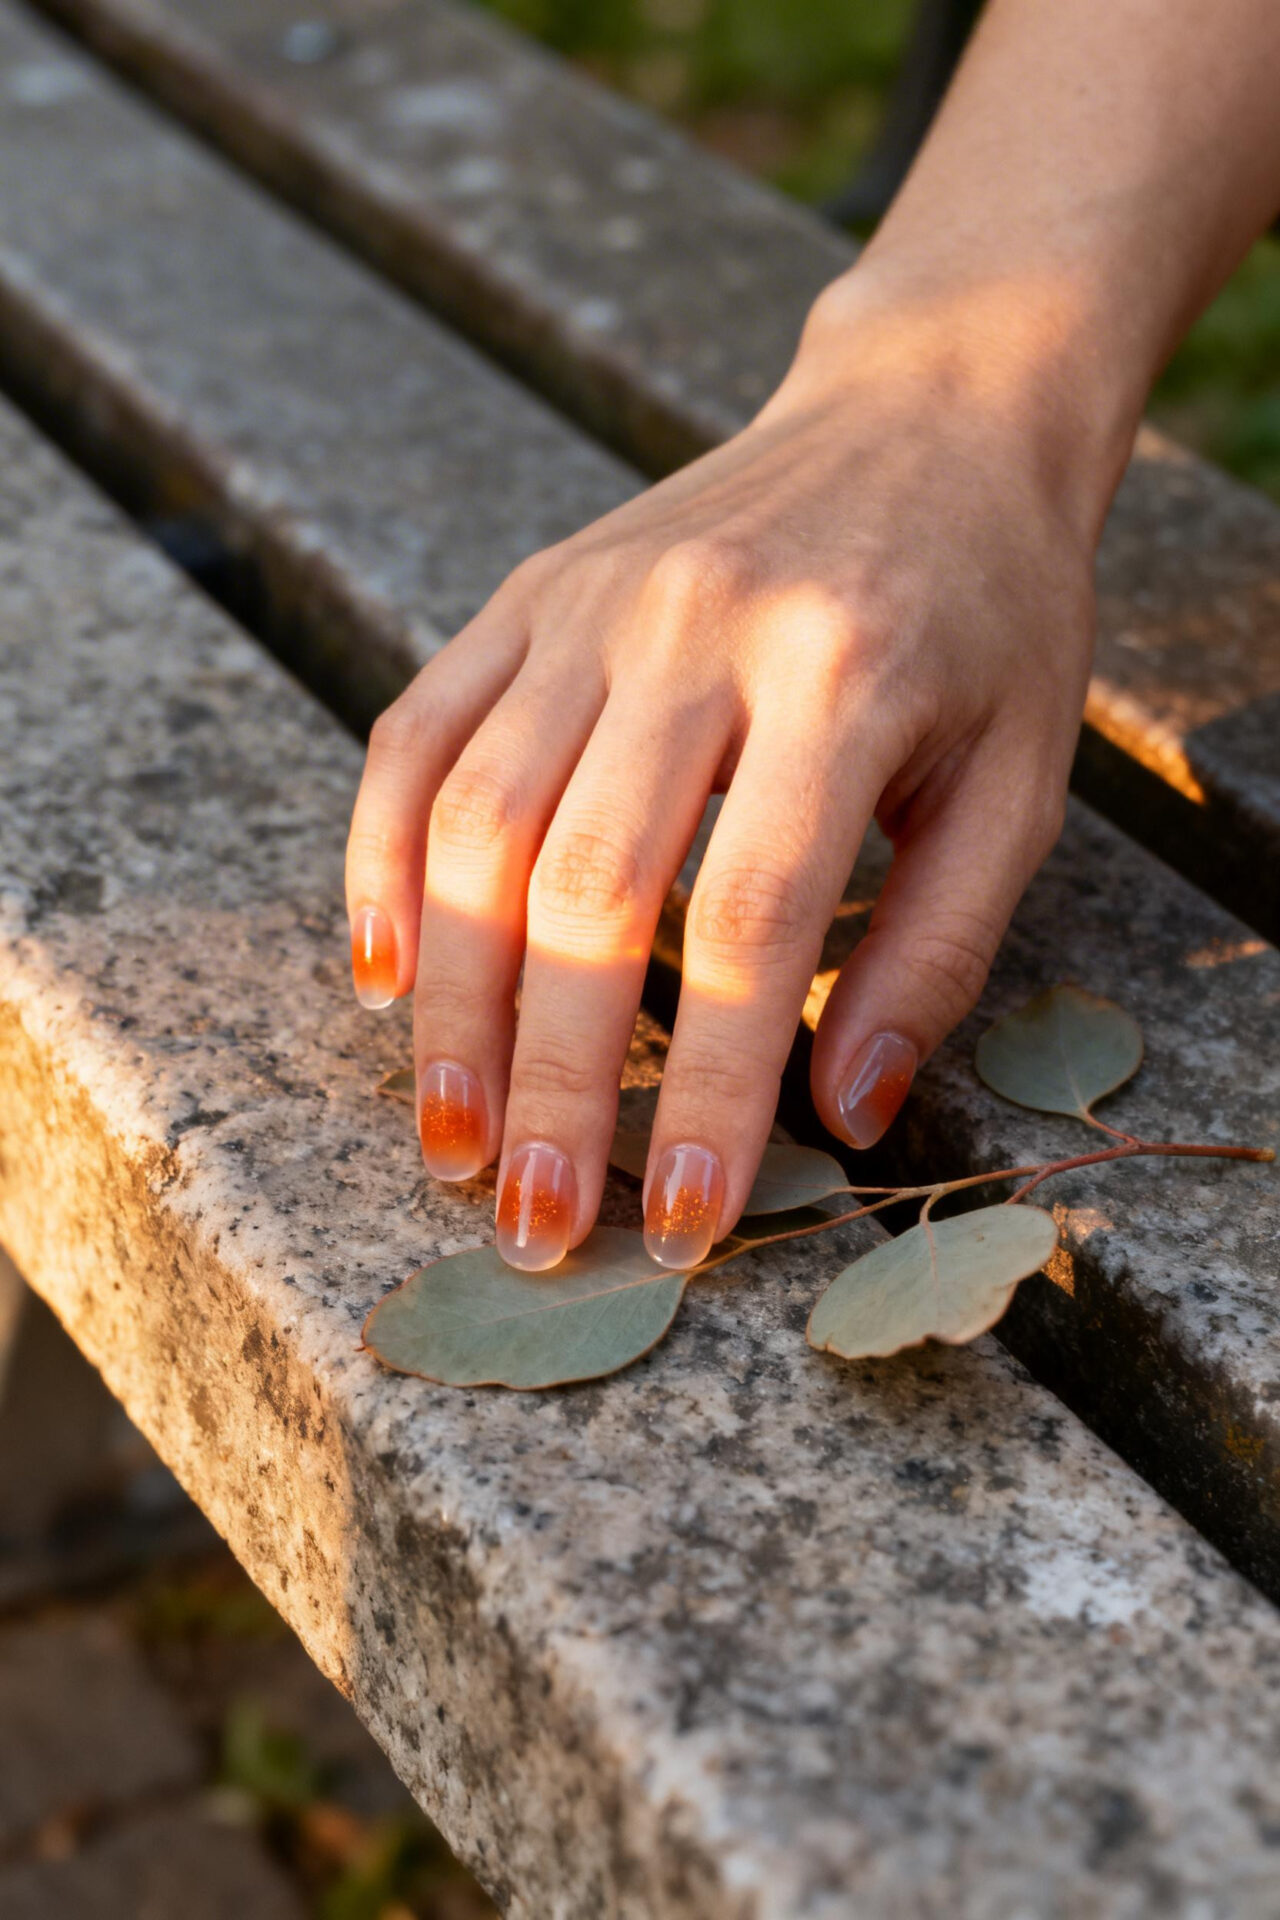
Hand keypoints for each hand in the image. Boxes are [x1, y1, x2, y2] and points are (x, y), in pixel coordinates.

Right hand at [346, 271, 1104, 1271]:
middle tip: (533, 1221)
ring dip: (452, 1004)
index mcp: (845, 674)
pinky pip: (416, 735)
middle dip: (550, 1078)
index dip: (705, 1088)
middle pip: (582, 886)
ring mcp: (589, 602)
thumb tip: (845, 1114)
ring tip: (453, 1139)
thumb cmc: (991, 615)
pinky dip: (380, 861)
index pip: (747, 920)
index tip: (684, 1222)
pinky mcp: (526, 593)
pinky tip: (386, 977)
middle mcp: (693, 628)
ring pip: (472, 823)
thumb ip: (937, 949)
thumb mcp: (1021, 778)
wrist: (928, 411)